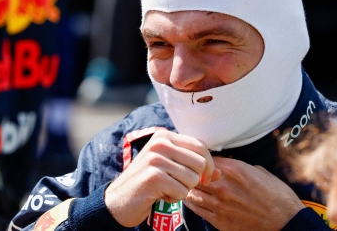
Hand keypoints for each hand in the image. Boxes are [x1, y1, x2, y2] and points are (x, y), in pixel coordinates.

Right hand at [105, 129, 220, 226]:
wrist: (117, 201)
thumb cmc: (147, 183)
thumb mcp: (170, 168)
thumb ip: (193, 166)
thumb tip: (219, 173)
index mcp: (165, 136)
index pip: (200, 146)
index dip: (208, 164)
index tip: (204, 178)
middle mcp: (160, 142)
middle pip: (200, 162)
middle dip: (194, 179)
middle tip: (177, 184)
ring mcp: (156, 158)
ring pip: (192, 178)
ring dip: (182, 190)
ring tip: (166, 188)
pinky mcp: (154, 176)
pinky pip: (182, 191)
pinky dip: (174, 197)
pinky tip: (159, 194)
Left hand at [184, 157, 303, 230]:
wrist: (285, 222)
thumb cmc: (277, 197)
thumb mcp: (262, 172)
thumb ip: (243, 166)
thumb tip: (232, 164)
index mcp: (235, 170)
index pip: (206, 158)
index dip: (204, 160)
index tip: (204, 163)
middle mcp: (223, 185)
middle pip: (195, 174)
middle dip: (194, 174)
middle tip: (194, 174)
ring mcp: (219, 204)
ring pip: (191, 192)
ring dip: (191, 188)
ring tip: (192, 187)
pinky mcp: (218, 220)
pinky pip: (196, 209)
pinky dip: (192, 203)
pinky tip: (194, 200)